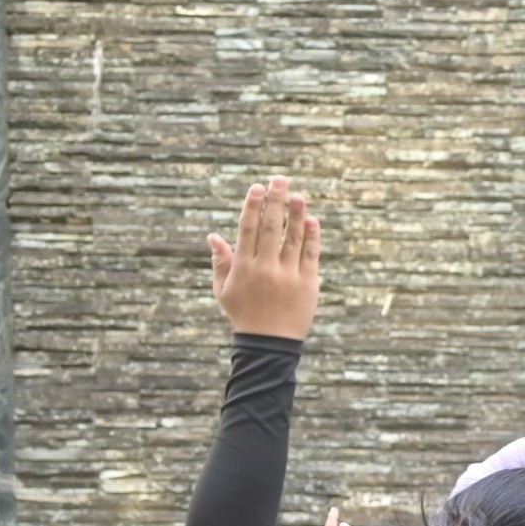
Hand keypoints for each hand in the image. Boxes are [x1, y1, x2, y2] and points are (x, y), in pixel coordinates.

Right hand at [210, 177, 320, 342]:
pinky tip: (312, 220)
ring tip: (299, 195)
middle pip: (271, 227)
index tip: (258, 187)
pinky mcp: (307, 284)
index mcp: (243, 267)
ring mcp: (287, 276)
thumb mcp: (223, 291)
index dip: (253, 205)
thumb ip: (219, 262)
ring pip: (293, 238)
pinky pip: (310, 255)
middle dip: (275, 200)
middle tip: (279, 179)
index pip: (248, 229)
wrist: (268, 346)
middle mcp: (265, 268)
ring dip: (296, 214)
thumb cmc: (243, 315)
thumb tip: (212, 235)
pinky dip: (311, 237)